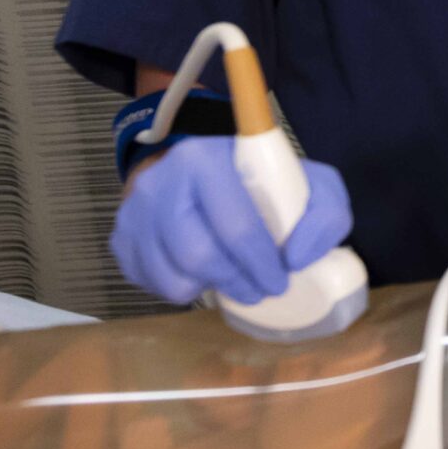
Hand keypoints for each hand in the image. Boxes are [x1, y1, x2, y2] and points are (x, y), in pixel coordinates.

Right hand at [110, 137, 353, 305]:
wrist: (196, 169)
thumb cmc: (258, 179)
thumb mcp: (308, 182)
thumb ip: (325, 215)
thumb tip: (300, 258)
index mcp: (206, 159)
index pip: (235, 224)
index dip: (262, 262)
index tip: (281, 278)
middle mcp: (161, 182)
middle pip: (198, 256)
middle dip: (238, 282)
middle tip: (260, 289)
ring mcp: (134, 212)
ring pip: (172, 278)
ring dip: (210, 288)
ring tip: (233, 276)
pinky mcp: (122, 239)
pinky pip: (152, 284)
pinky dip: (183, 288)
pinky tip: (204, 271)